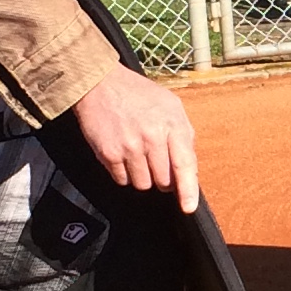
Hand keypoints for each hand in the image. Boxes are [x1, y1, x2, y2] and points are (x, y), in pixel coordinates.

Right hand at [72, 65, 197, 211]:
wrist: (100, 84)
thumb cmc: (138, 94)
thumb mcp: (171, 105)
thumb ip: (183, 134)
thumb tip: (190, 167)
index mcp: (172, 124)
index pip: (184, 163)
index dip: (188, 189)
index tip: (188, 206)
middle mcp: (151, 137)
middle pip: (164, 180)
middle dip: (163, 178)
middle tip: (155, 161)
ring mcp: (129, 147)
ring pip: (143, 184)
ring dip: (143, 176)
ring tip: (138, 154)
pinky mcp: (109, 154)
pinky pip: (122, 180)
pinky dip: (124, 173)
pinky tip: (123, 153)